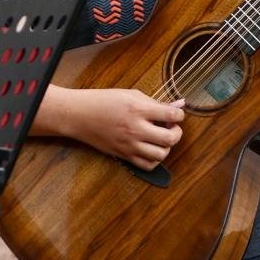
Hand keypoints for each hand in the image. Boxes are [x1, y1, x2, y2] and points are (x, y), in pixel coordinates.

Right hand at [68, 88, 183, 170]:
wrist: (80, 115)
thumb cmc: (103, 101)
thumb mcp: (130, 94)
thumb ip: (153, 102)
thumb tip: (175, 106)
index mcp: (138, 109)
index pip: (171, 115)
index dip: (180, 115)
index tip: (176, 114)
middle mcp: (135, 129)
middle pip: (170, 139)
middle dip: (177, 133)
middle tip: (172, 128)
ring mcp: (130, 145)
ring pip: (161, 155)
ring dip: (167, 147)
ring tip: (162, 139)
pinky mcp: (124, 155)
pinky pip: (147, 165)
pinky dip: (155, 160)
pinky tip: (153, 149)